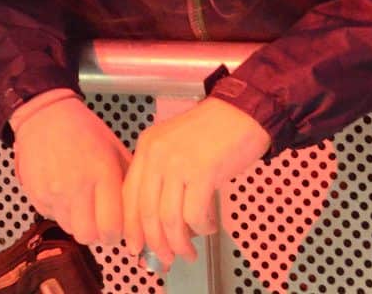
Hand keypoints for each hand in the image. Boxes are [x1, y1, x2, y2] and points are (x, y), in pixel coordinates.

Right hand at [10, 90, 130, 246]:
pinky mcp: (36, 194)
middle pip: (89, 236)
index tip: (117, 227)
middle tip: (100, 221)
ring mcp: (52, 192)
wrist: (45, 115)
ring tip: (82, 204)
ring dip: (79, 222)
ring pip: (70, 229)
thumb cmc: (84, 130)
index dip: (116, 233)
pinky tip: (64, 193)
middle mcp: (76, 186)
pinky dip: (61, 212)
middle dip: (97, 233)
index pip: (111, 227)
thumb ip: (130, 180)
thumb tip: (140, 211)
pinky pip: (53, 217)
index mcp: (101, 172)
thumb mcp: (115, 148)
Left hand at [121, 96, 270, 268]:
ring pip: (169, 219)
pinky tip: (209, 228)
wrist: (243, 111)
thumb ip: (162, 174)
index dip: (132, 227)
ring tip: (189, 252)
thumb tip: (160, 219)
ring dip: (179, 243)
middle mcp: (157, 154)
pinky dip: (202, 228)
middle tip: (166, 259)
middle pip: (146, 212)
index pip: (129, 195)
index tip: (138, 247)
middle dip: (156, 243)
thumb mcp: (175, 145)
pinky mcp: (203, 172)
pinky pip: (195, 214)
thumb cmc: (213, 131)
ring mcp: (178, 163)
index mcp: (147, 147)